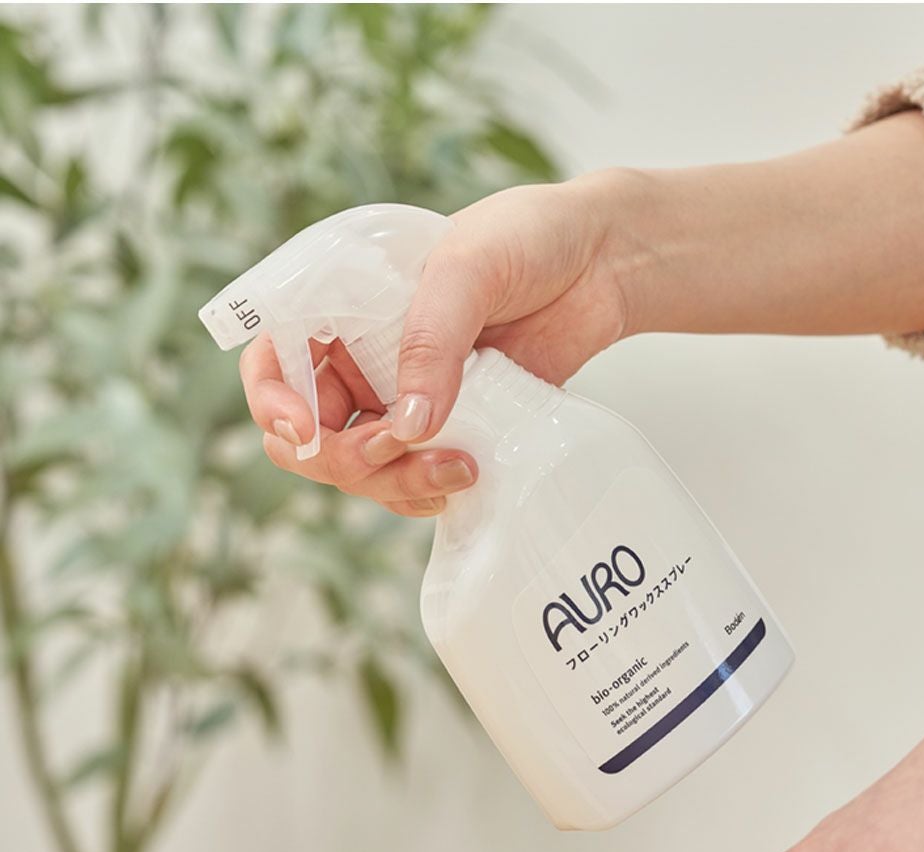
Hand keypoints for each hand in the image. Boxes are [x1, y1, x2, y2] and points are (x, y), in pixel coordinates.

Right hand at [239, 170, 645, 514]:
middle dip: (348, 457)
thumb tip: (410, 425)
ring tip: (459, 470)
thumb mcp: (468, 269)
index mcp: (343, 307)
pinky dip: (427, 491)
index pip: (272, 363)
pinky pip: (415, 480)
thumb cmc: (528, 238)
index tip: (308, 430)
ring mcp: (405, 401)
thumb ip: (432, 342)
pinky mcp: (451, 431)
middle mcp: (362, 360)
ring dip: (396, 484)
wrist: (602, 263)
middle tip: (402, 448)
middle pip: (312, 437)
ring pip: (363, 469)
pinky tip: (466, 478)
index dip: (274, 404)